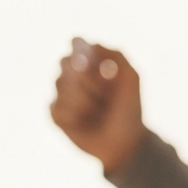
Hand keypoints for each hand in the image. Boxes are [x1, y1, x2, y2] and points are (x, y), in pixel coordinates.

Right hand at [50, 38, 145, 173]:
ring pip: (62, 86)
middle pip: (67, 63)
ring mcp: (62, 92)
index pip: (77, 43)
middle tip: (106, 99)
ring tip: (98, 113)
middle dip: (90, 84)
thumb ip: (116, 56)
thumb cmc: (128, 110)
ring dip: (86, 103)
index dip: (85, 55)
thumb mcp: (131, 80)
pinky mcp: (56, 112)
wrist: (124, 143)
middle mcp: (72, 72)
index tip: (97, 69)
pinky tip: (84, 124)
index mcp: (90, 60)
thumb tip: (92, 46)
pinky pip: (58, 108)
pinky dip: (75, 118)